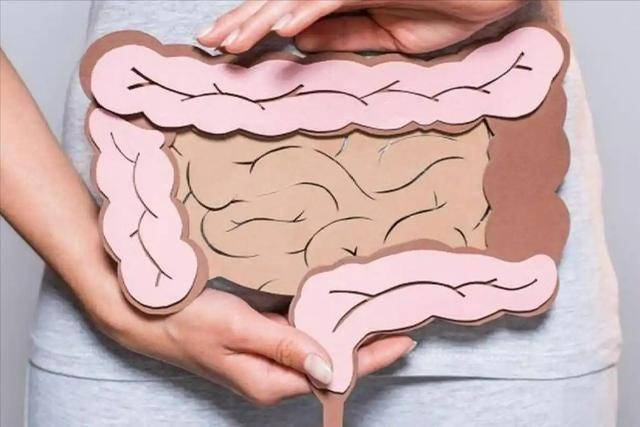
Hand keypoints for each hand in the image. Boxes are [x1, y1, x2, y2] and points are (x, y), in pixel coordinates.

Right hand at [98, 287, 414, 405]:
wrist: (146, 313)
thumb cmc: (187, 321)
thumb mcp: (238, 330)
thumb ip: (285, 346)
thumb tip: (330, 365)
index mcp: (271, 381)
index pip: (333, 372)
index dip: (370, 356)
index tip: (403, 338)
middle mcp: (273, 374)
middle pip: (330, 361)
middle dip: (364, 343)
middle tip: (398, 319)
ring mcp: (266, 357)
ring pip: (317, 345)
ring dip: (344, 330)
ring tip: (376, 311)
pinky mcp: (259, 340)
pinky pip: (299, 333)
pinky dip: (320, 320)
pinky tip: (334, 306)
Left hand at [197, 0, 522, 53]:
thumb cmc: (452, 6)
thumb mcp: (391, 36)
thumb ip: (345, 36)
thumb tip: (298, 44)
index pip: (290, 9)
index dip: (255, 26)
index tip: (227, 47)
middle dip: (243, 20)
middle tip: (209, 42)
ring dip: (260, 18)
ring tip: (229, 42)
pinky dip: (305, 10)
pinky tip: (280, 29)